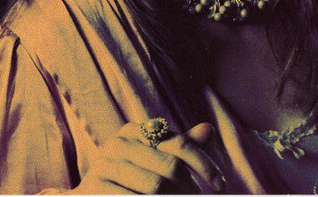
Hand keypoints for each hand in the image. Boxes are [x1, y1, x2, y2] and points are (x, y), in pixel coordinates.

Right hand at [70, 121, 224, 193]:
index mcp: (133, 131)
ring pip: (156, 186)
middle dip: (191, 189)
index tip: (221, 185)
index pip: (178, 143)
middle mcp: (118, 144)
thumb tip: (209, 129)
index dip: (204, 164)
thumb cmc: (130, 181)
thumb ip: (180, 148)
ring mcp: (105, 166)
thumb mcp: (154, 162)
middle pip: (170, 166)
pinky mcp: (96, 189)